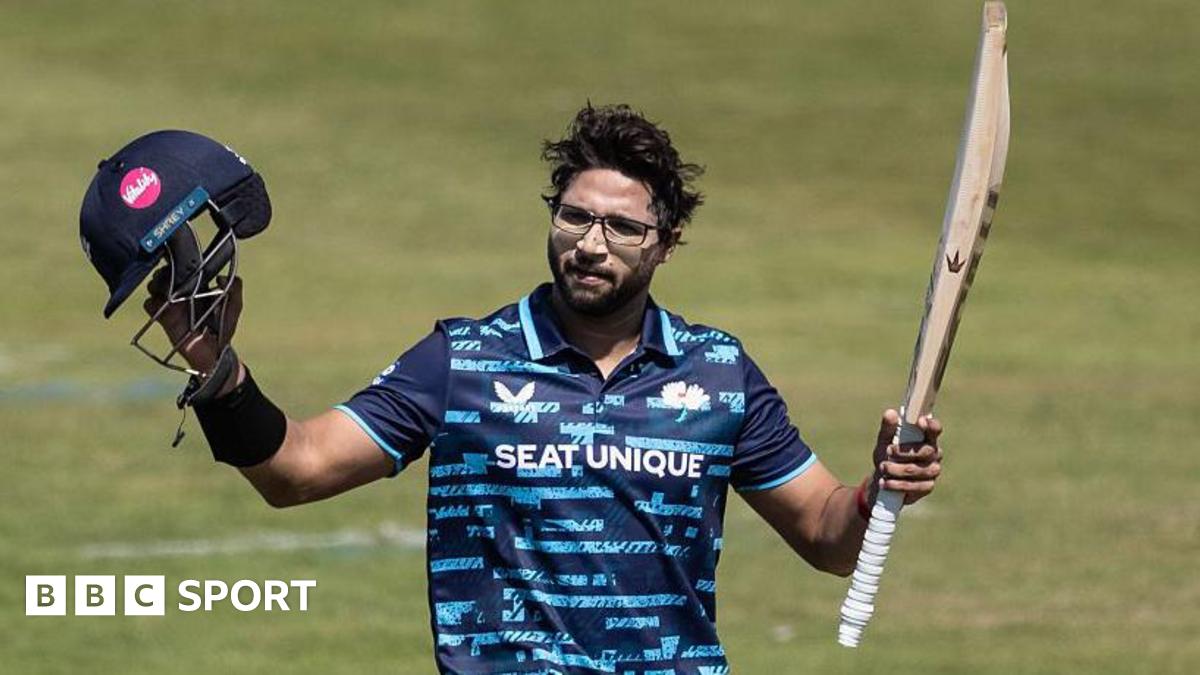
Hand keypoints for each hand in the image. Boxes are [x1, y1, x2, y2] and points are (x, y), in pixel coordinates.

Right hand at [143, 269, 244, 393]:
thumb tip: (222, 277)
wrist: (214, 353)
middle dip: (166, 270)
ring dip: (157, 283)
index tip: (181, 258)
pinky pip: (149, 305)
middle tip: (171, 275)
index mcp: (199, 286)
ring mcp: (172, 304)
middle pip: (166, 273)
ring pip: (155, 285)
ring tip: (165, 288)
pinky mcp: (163, 317)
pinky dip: (152, 301)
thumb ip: (235, 290)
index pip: (186, 268)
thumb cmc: (224, 328)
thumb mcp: (234, 307)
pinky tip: (162, 304)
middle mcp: (183, 293)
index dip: (181, 261)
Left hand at [869, 408, 943, 504]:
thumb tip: (890, 413)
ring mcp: (933, 471)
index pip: (935, 430)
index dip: (931, 426)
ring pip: (916, 469)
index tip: (921, 421)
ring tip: (882, 467)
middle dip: (903, 452)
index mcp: (926, 438)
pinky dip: (896, 484)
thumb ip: (887, 429)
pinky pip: (914, 486)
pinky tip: (885, 482)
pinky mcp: (927, 486)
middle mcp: (934, 453)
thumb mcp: (884, 442)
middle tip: (888, 451)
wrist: (883, 481)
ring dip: (896, 469)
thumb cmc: (888, 456)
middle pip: (925, 451)